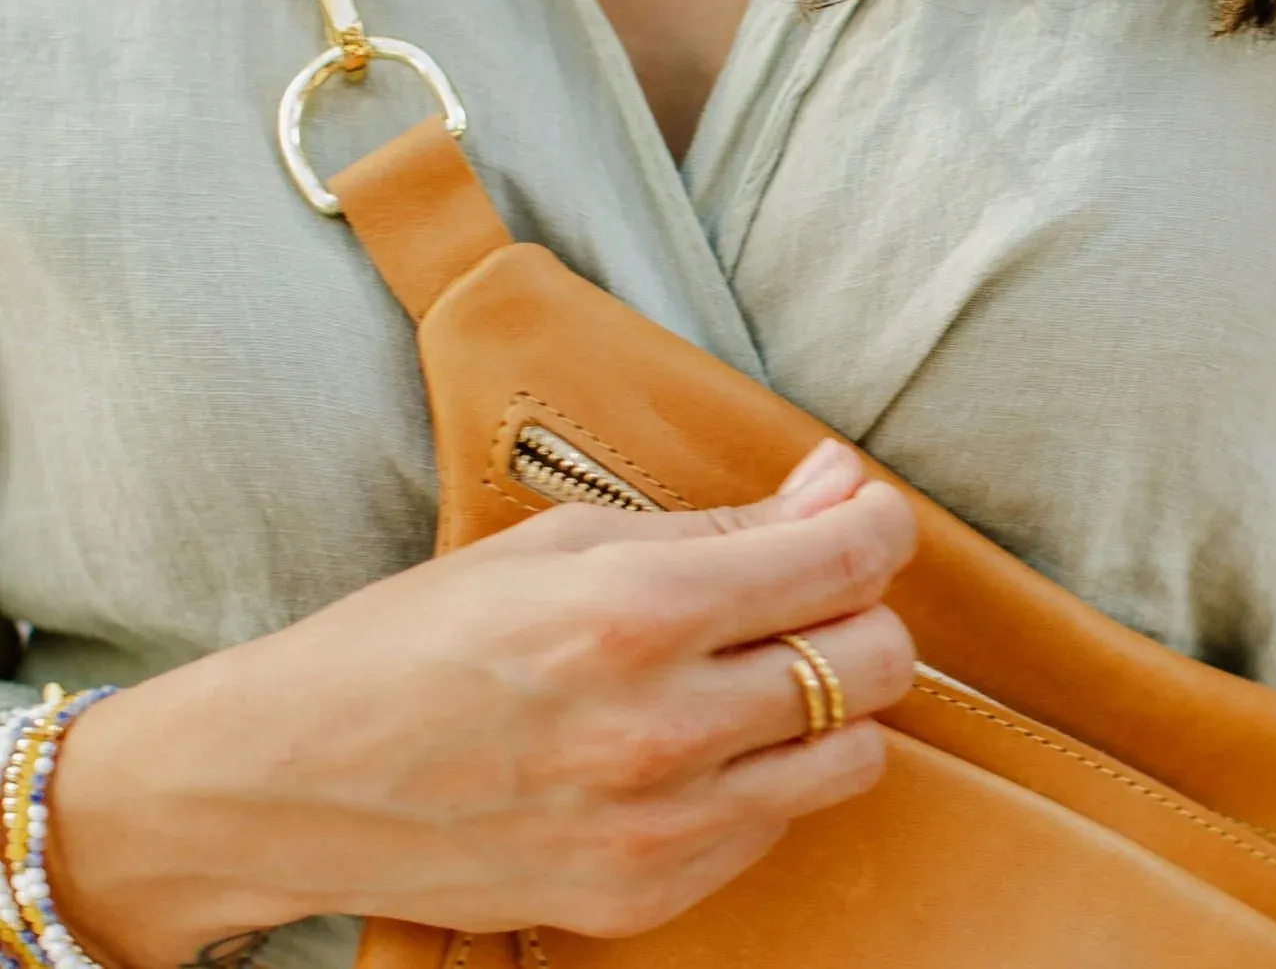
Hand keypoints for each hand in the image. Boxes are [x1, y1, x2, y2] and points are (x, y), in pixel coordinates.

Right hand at [45, 439, 914, 966]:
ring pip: (855, 757)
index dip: (876, 524)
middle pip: (877, 664)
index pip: (851, 561)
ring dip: (834, 704)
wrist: (291, 782)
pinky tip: (702, 741)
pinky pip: (777, 826)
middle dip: (862, 612)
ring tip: (762, 670)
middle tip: (807, 591)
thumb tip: (841, 484)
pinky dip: (768, 776)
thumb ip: (728, 523)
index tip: (860, 513)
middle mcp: (662, 728)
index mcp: (640, 609)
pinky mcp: (641, 897)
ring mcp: (657, 830)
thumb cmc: (422, 636)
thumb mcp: (568, 541)